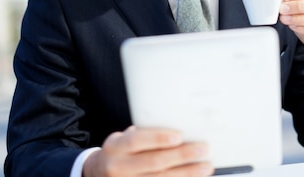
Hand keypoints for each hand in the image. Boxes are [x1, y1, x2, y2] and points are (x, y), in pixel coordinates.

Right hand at [83, 126, 212, 176]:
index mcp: (116, 147)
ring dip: (187, 173)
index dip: (158, 138)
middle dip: (182, 156)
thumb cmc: (120, 151)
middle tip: (202, 149)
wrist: (98, 173)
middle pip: (154, 162)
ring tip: (205, 166)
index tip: (179, 136)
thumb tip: (178, 130)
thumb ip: (144, 134)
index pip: (137, 140)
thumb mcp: (124, 138)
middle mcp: (119, 167)